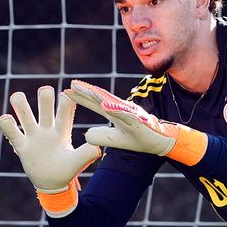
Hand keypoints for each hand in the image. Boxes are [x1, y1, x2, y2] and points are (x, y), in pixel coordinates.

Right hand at [0, 86, 101, 214]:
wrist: (52, 183)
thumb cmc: (66, 170)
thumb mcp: (77, 163)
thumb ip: (86, 154)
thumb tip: (97, 148)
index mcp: (63, 131)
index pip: (64, 113)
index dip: (65, 103)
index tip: (66, 94)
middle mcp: (47, 129)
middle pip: (45, 109)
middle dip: (44, 99)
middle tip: (45, 90)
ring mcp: (33, 136)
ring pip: (25, 115)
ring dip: (21, 104)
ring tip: (18, 97)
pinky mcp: (22, 145)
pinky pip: (12, 133)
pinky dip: (7, 124)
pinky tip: (4, 118)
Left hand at [65, 79, 207, 165]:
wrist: (160, 142)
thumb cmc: (139, 138)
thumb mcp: (115, 139)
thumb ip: (100, 136)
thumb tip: (85, 134)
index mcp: (115, 112)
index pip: (94, 103)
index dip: (81, 98)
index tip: (66, 93)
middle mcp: (121, 109)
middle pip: (100, 98)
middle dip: (86, 92)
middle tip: (71, 84)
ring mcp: (130, 114)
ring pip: (111, 102)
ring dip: (97, 96)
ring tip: (84, 90)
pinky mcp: (138, 121)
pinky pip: (126, 114)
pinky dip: (116, 109)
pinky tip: (105, 106)